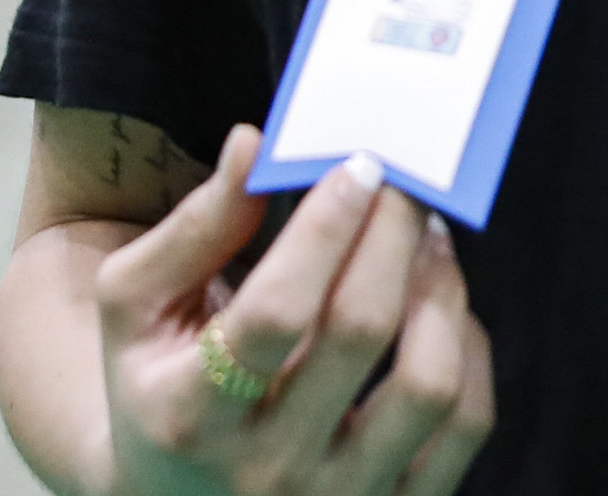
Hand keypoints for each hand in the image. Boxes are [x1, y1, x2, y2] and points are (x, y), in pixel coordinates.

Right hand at [90, 125, 493, 495]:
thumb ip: (195, 226)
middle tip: (406, 182)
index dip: (327, 228)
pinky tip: (442, 304)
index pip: (276, 312)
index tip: (359, 164)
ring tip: (428, 238)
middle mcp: (264, 470)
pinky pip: (465, 422)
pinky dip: (469, 348)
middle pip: (361, 331)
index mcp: (189, 414)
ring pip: (429, 384)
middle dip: (393, 234)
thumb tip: (255, 144)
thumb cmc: (159, 380)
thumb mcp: (138, 307)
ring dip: (442, 289)